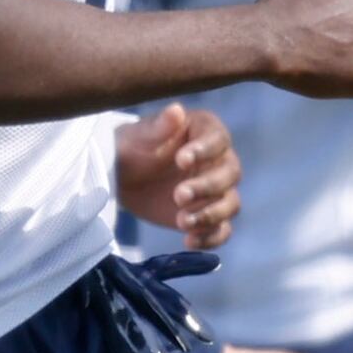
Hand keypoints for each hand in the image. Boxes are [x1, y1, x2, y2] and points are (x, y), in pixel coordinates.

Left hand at [117, 103, 240, 248]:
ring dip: (210, 215)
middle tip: (178, 196)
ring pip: (230, 204)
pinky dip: (211, 238)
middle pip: (230, 175)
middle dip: (207, 187)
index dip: (204, 151)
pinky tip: (189, 241)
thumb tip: (176, 111)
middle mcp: (219, 160)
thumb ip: (158, 126)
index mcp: (206, 132)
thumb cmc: (133, 147)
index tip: (180, 160)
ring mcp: (216, 190)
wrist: (122, 176)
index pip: (218, 140)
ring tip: (181, 222)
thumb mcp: (139, 136)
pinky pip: (221, 230)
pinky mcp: (208, 215)